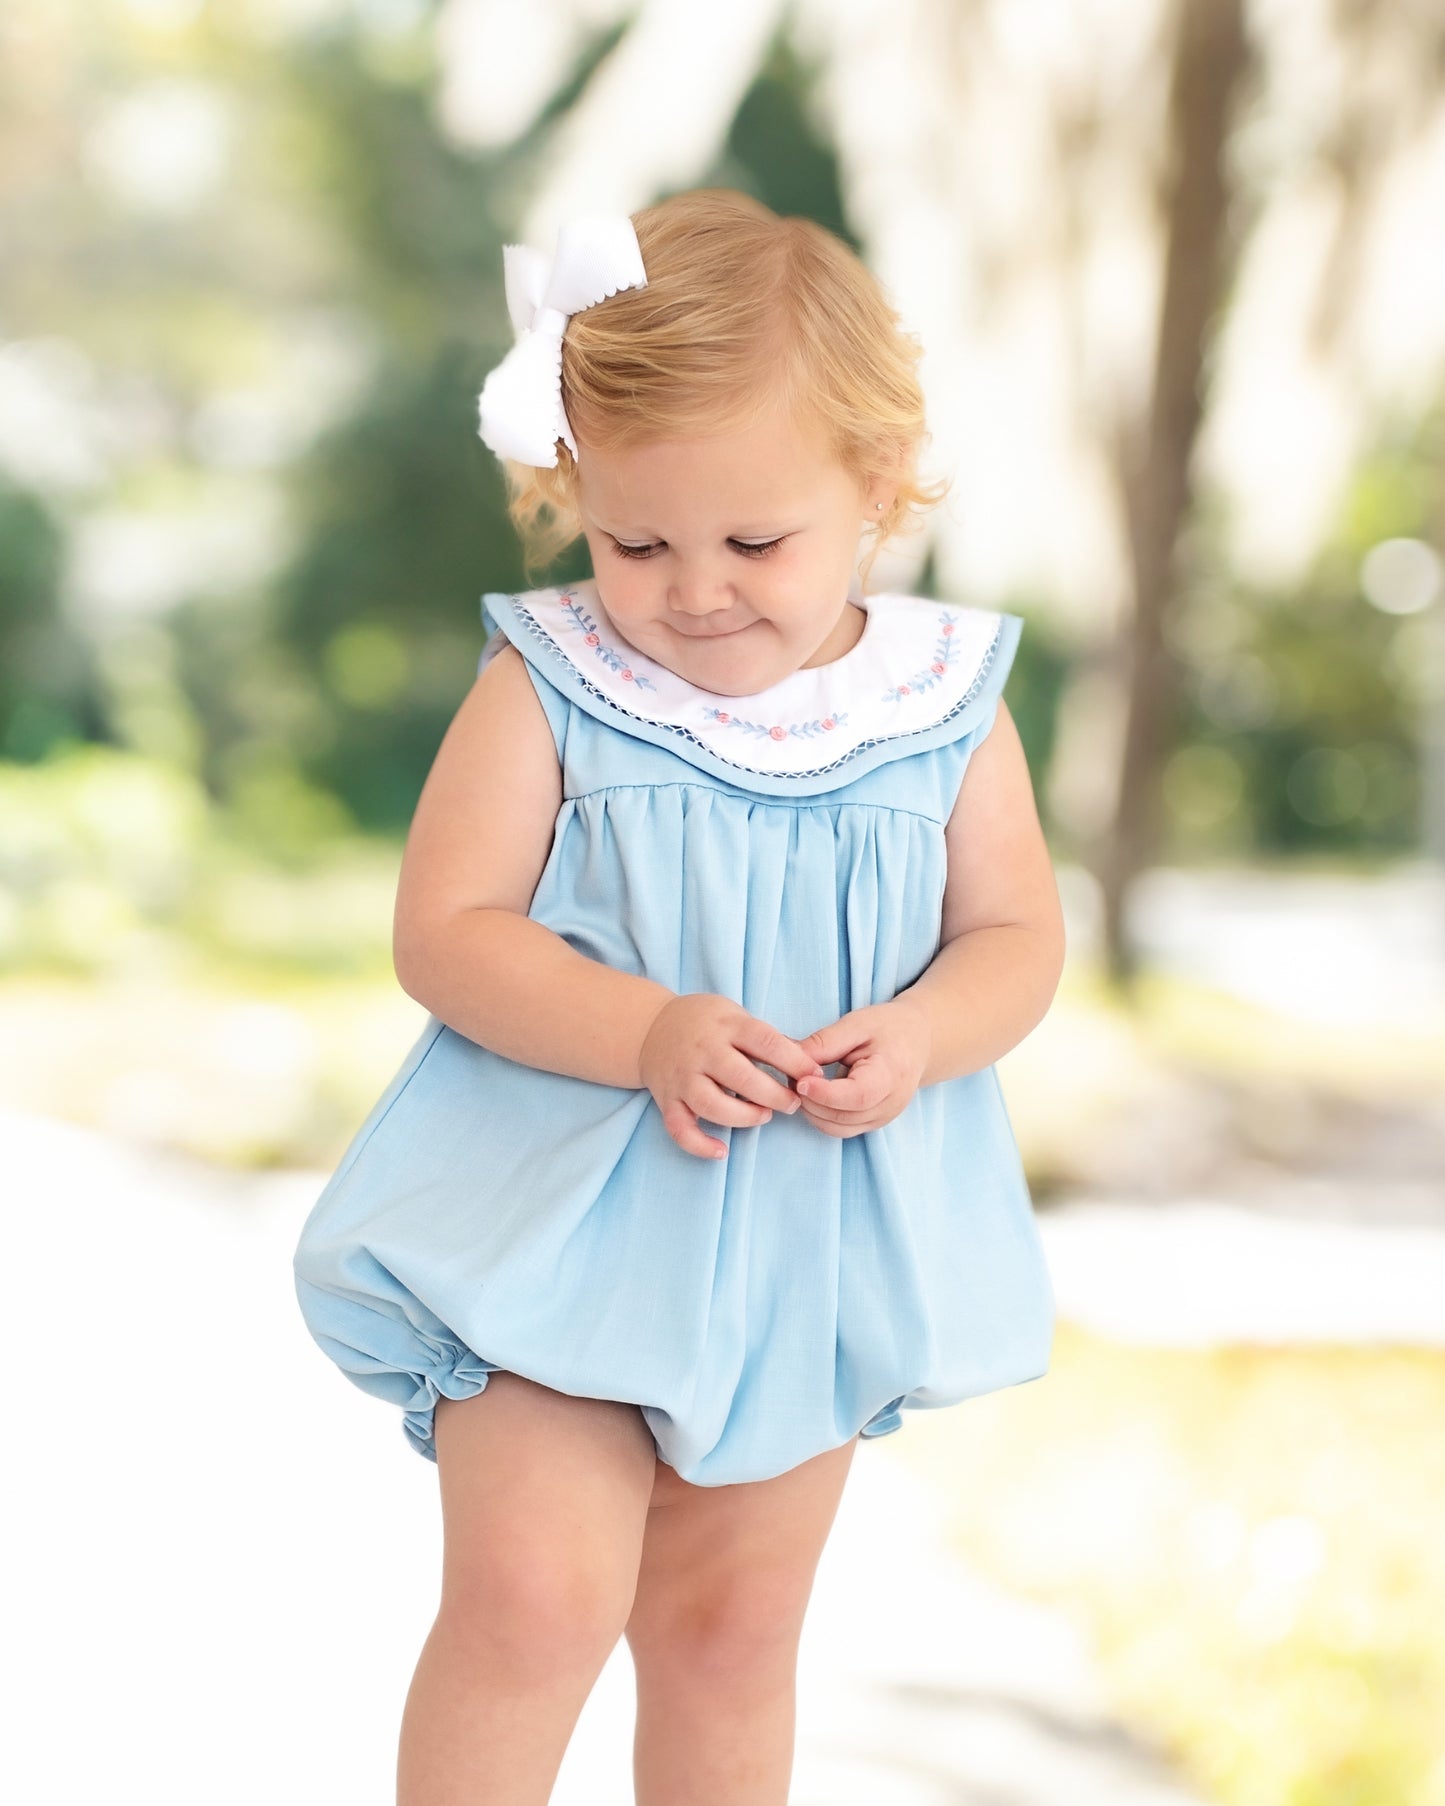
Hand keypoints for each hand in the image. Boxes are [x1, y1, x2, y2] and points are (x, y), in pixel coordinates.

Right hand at [638, 993, 826, 1160]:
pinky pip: (680, 1129)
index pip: (765, 1042)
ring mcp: (682, 1077)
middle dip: (774, 1095)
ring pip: (712, 1105)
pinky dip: (700, 1145)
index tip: (814, 1076)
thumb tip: (808, 1063)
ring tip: (763, 1116)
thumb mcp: (735, 1015)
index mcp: (726, 1025)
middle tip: (792, 1103)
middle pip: (741, 1077)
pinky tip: (722, 1151)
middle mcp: (703, 1050)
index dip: (794, 1061)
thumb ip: (766, 1039)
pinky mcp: (667, 1100)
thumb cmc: (705, 1023)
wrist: (650, 1027)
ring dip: (743, 1117)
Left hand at [793, 1000, 931, 1137]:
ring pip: (838, 1128)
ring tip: (801, 1083)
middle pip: (843, 1116)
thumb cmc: (889, 1028)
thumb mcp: (857, 1024)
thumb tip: (791, 1058)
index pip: (857, 1096)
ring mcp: (883, 1118)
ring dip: (812, 1110)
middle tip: (792, 1075)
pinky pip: (841, 1129)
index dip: (824, 1093)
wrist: (918, 1041)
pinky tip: (813, 1095)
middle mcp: (890, 1104)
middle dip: (811, 1100)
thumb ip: (825, 1042)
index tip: (800, 1080)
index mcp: (891, 1075)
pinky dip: (821, 1116)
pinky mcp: (873, 1123)